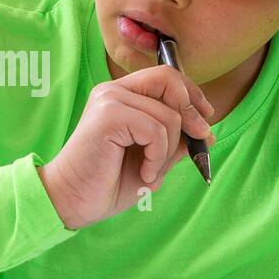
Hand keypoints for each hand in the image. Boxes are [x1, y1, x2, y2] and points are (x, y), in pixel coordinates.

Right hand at [36, 66, 215, 229]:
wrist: (72, 201)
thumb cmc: (107, 182)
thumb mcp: (152, 160)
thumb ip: (175, 142)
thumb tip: (206, 132)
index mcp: (122, 95)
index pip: (165, 77)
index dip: (191, 94)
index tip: (205, 119)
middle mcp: (113, 91)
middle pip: (168, 80)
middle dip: (190, 112)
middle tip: (196, 142)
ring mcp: (109, 100)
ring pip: (168, 114)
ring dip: (168, 151)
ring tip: (150, 173)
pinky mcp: (108, 116)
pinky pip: (155, 130)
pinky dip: (157, 156)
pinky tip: (144, 174)